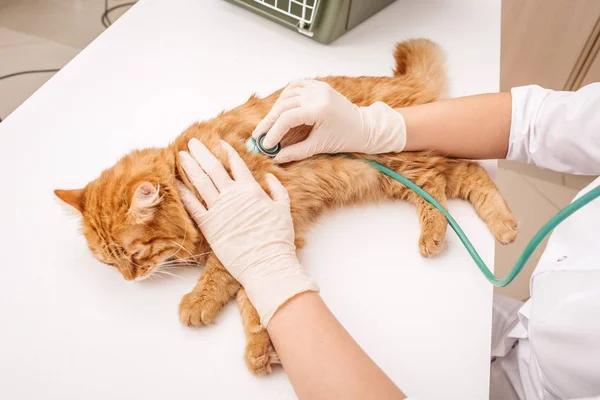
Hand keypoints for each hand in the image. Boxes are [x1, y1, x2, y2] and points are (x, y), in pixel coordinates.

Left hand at [177, 138, 317, 324]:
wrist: (266, 263)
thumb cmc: (277, 239)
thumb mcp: (283, 209)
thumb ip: (276, 190)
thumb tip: (268, 176)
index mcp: (252, 190)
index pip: (237, 164)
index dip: (227, 151)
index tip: (220, 142)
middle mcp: (233, 195)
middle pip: (214, 168)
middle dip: (202, 152)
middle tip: (193, 142)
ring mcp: (219, 210)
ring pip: (201, 182)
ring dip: (190, 166)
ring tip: (182, 155)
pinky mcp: (209, 226)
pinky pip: (193, 205)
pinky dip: (184, 193)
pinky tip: (177, 183)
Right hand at [252, 80, 406, 162]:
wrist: (363, 127)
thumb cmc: (344, 138)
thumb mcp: (319, 146)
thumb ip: (296, 152)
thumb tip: (276, 158)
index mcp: (320, 109)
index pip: (287, 119)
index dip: (273, 132)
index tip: (265, 145)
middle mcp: (318, 94)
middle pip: (283, 106)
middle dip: (269, 122)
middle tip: (258, 136)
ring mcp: (318, 87)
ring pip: (286, 95)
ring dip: (275, 109)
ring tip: (268, 125)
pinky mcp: (318, 85)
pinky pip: (295, 87)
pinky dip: (284, 98)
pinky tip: (279, 109)